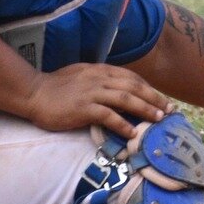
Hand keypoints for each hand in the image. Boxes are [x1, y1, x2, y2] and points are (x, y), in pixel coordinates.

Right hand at [17, 64, 170, 137]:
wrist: (33, 93)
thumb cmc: (56, 87)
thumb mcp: (82, 75)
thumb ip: (100, 79)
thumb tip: (117, 87)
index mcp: (100, 70)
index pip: (131, 78)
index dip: (149, 88)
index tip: (161, 99)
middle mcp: (99, 79)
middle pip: (134, 87)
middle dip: (155, 98)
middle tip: (170, 110)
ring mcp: (91, 93)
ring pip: (126, 99)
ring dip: (145, 109)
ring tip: (159, 119)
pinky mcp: (83, 108)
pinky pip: (108, 116)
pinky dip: (122, 124)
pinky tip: (132, 133)